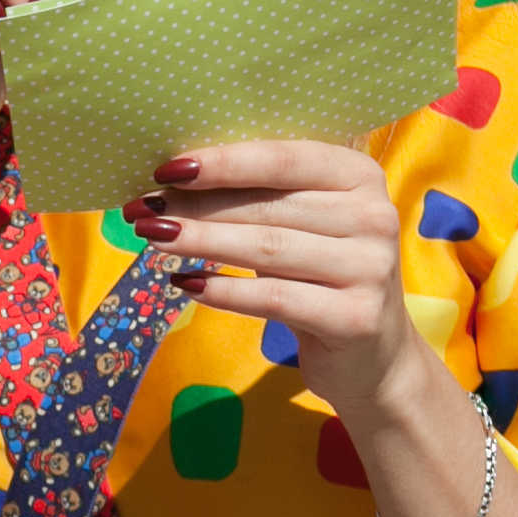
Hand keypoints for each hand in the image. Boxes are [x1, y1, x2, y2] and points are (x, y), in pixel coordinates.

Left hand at [122, 139, 424, 428]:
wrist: (373, 357)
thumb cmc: (321, 276)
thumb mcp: (302, 226)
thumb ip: (259, 198)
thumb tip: (173, 182)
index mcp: (360, 176)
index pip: (283, 159)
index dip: (223, 163)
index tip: (167, 169)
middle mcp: (374, 216)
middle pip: (268, 206)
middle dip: (198, 206)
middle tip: (143, 209)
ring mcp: (370, 268)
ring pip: (266, 249)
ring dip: (201, 243)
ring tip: (152, 239)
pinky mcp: (356, 317)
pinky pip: (273, 298)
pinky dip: (223, 291)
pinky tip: (185, 284)